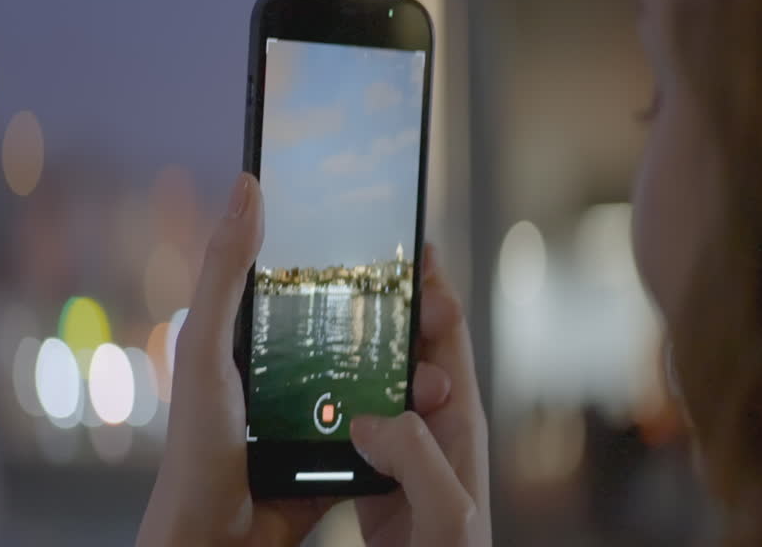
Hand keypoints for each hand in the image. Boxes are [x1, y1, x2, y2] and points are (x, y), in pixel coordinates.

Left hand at [137, 174, 460, 545]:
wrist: (215, 542)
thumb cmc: (196, 448)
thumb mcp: (207, 348)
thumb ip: (225, 271)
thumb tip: (248, 185)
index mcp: (258, 334)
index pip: (315, 280)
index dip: (359, 259)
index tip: (403, 242)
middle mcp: (290, 367)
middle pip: (360, 327)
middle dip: (405, 319)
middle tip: (439, 309)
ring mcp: (316, 411)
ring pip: (379, 377)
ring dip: (414, 372)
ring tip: (437, 376)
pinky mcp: (337, 455)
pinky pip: (381, 428)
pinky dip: (407, 420)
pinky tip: (428, 410)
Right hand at [350, 243, 491, 546]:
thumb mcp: (444, 514)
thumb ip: (417, 457)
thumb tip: (374, 414)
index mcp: (457, 426)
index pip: (449, 338)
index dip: (433, 289)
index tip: (410, 247)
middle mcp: (432, 433)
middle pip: (410, 350)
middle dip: (387, 308)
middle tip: (351, 270)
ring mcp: (403, 456)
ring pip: (378, 384)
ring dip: (355, 349)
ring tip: (320, 313)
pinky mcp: (374, 481)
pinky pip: (353, 425)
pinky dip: (332, 398)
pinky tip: (304, 389)